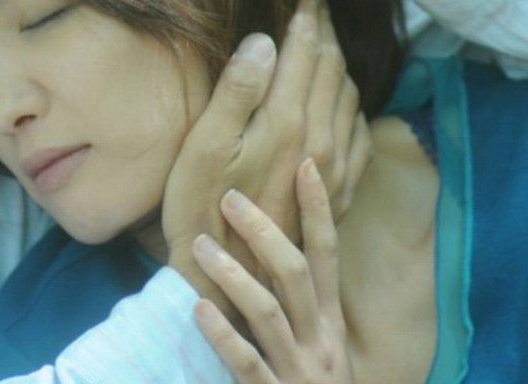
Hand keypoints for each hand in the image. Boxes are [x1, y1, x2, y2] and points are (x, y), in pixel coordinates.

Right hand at [161, 0, 366, 307]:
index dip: (306, 4)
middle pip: (331, 60)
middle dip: (323, 20)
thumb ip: (237, 90)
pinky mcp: (340, 187)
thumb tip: (267, 38)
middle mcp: (321, 137)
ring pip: (347, 89)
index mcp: (287, 119)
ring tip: (320, 32)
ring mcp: (335, 163)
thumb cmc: (201, 212)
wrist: (233, 285)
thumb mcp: (203, 149)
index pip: (305, 44)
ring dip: (335, 55)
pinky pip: (356, 126)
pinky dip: (346, 96)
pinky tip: (334, 92)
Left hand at [193, 162, 352, 383]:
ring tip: (199, 246)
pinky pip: (248, 362)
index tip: (304, 165)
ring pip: (269, 311)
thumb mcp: (320, 347)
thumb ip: (300, 308)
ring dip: (232, 275)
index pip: (329, 255)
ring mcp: (300, 370)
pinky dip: (223, 335)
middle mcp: (320, 341)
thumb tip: (269, 253)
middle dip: (264, 232)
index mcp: (330, 324)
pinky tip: (197, 311)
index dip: (318, 210)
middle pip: (297, 273)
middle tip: (229, 198)